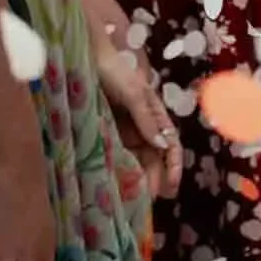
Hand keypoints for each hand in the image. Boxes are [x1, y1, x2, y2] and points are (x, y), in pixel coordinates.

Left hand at [98, 48, 181, 202]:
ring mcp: (124, 131)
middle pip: (154, 157)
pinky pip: (116, 155)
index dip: (174, 165)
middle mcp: (142, 126)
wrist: (85, 59)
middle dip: (155, 178)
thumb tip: (162, 145)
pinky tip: (116, 184)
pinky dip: (119, 170)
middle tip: (150, 201)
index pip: (171, 145)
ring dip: (138, 178)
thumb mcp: (134, 94)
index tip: (171, 185)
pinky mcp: (106, 133)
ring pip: (135, 160)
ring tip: (135, 198)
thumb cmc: (115, 71)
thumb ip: (147, 119)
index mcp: (155, 115)